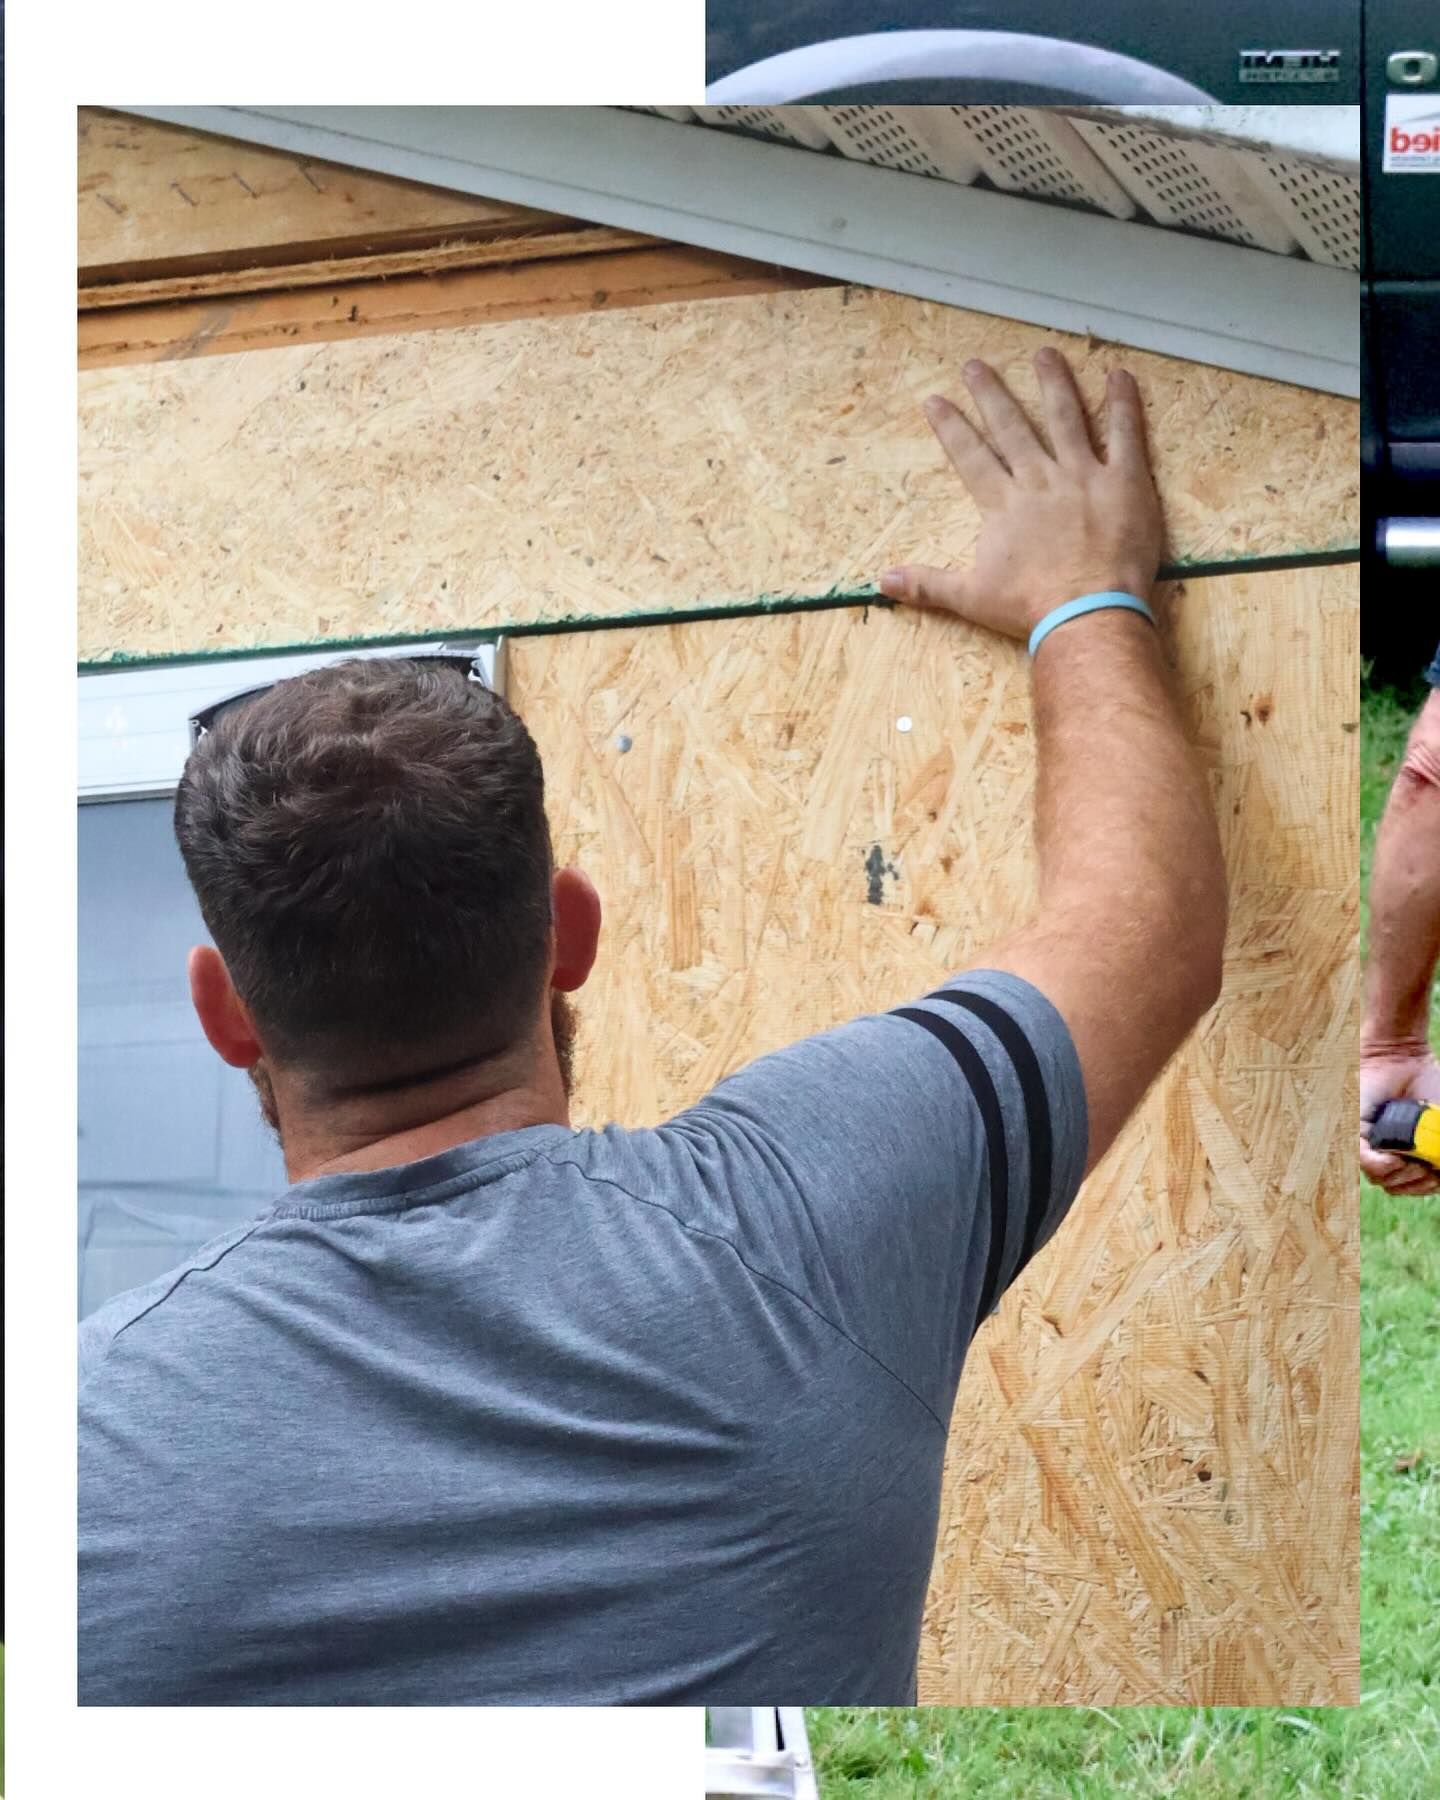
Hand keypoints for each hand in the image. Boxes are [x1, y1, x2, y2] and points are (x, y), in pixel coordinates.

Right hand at [879, 348, 1164, 638]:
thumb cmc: (1030, 607)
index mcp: (1002, 503)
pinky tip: (1120, 376)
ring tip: (1044, 354)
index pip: (970, 454)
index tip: (935, 400)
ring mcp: (1083, 475)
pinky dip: (1123, 404)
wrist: (1088, 613)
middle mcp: (1039, 478)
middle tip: (975, 364)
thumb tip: (882, 582)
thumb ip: (928, 584)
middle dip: (991, 393)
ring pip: (1066, 417)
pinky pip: (1126, 435)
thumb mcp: (972, 598)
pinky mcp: (1124, 481)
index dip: (951, 426)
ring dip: (1053, 383)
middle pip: (1011, 425)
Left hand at [1359, 1037, 1439, 1195]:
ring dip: (1402, 1175)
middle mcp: (1387, 1151)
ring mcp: (1371, 1144)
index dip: (1428, 1186)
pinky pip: (1363, 1160)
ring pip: (1380, 1178)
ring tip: (1411, 1159)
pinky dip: (1377, 1165)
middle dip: (1417, 1182)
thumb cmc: (1430, 1085)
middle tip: (1427, 1166)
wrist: (1405, 1057)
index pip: (1415, 1186)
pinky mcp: (1356, 1132)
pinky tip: (1393, 1160)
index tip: (1437, 1174)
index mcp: (1410, 1153)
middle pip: (1397, 1186)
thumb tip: (1438, 1172)